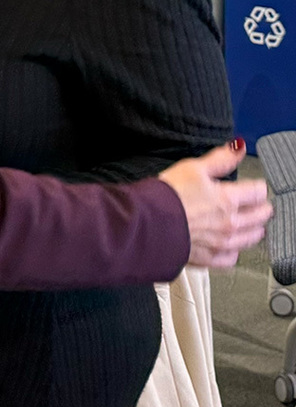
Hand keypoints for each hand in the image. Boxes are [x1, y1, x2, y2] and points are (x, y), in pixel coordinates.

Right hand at [159, 141, 272, 267]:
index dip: (257, 186)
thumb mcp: (193, 168)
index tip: (254, 185)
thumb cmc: (167, 195)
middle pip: (261, 216)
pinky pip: (230, 259)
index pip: (258, 192)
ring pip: (250, 239)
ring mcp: (220, 243)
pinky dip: (233, 252)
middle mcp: (230, 223)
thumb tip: (238, 147)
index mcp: (229, 199)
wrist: (146, 223)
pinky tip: (229, 246)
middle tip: (256, 203)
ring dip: (253, 230)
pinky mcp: (207, 258)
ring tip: (249, 224)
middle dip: (261, 208)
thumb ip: (220, 159)